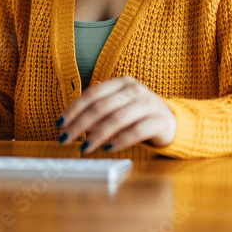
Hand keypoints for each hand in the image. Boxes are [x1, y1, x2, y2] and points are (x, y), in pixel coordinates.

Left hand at [57, 76, 176, 152]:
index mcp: (122, 83)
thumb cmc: (138, 115)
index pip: (93, 93)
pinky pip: (136, 131)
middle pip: (102, 106)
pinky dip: (120, 141)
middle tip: (66, 138)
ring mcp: (149, 104)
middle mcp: (135, 90)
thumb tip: (72, 126)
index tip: (60, 124)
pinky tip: (108, 149)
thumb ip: (98, 113)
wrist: (171, 121)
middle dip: (80, 124)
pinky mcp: (159, 121)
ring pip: (117, 119)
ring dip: (97, 135)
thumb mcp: (118, 108)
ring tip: (84, 148)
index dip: (74, 109)